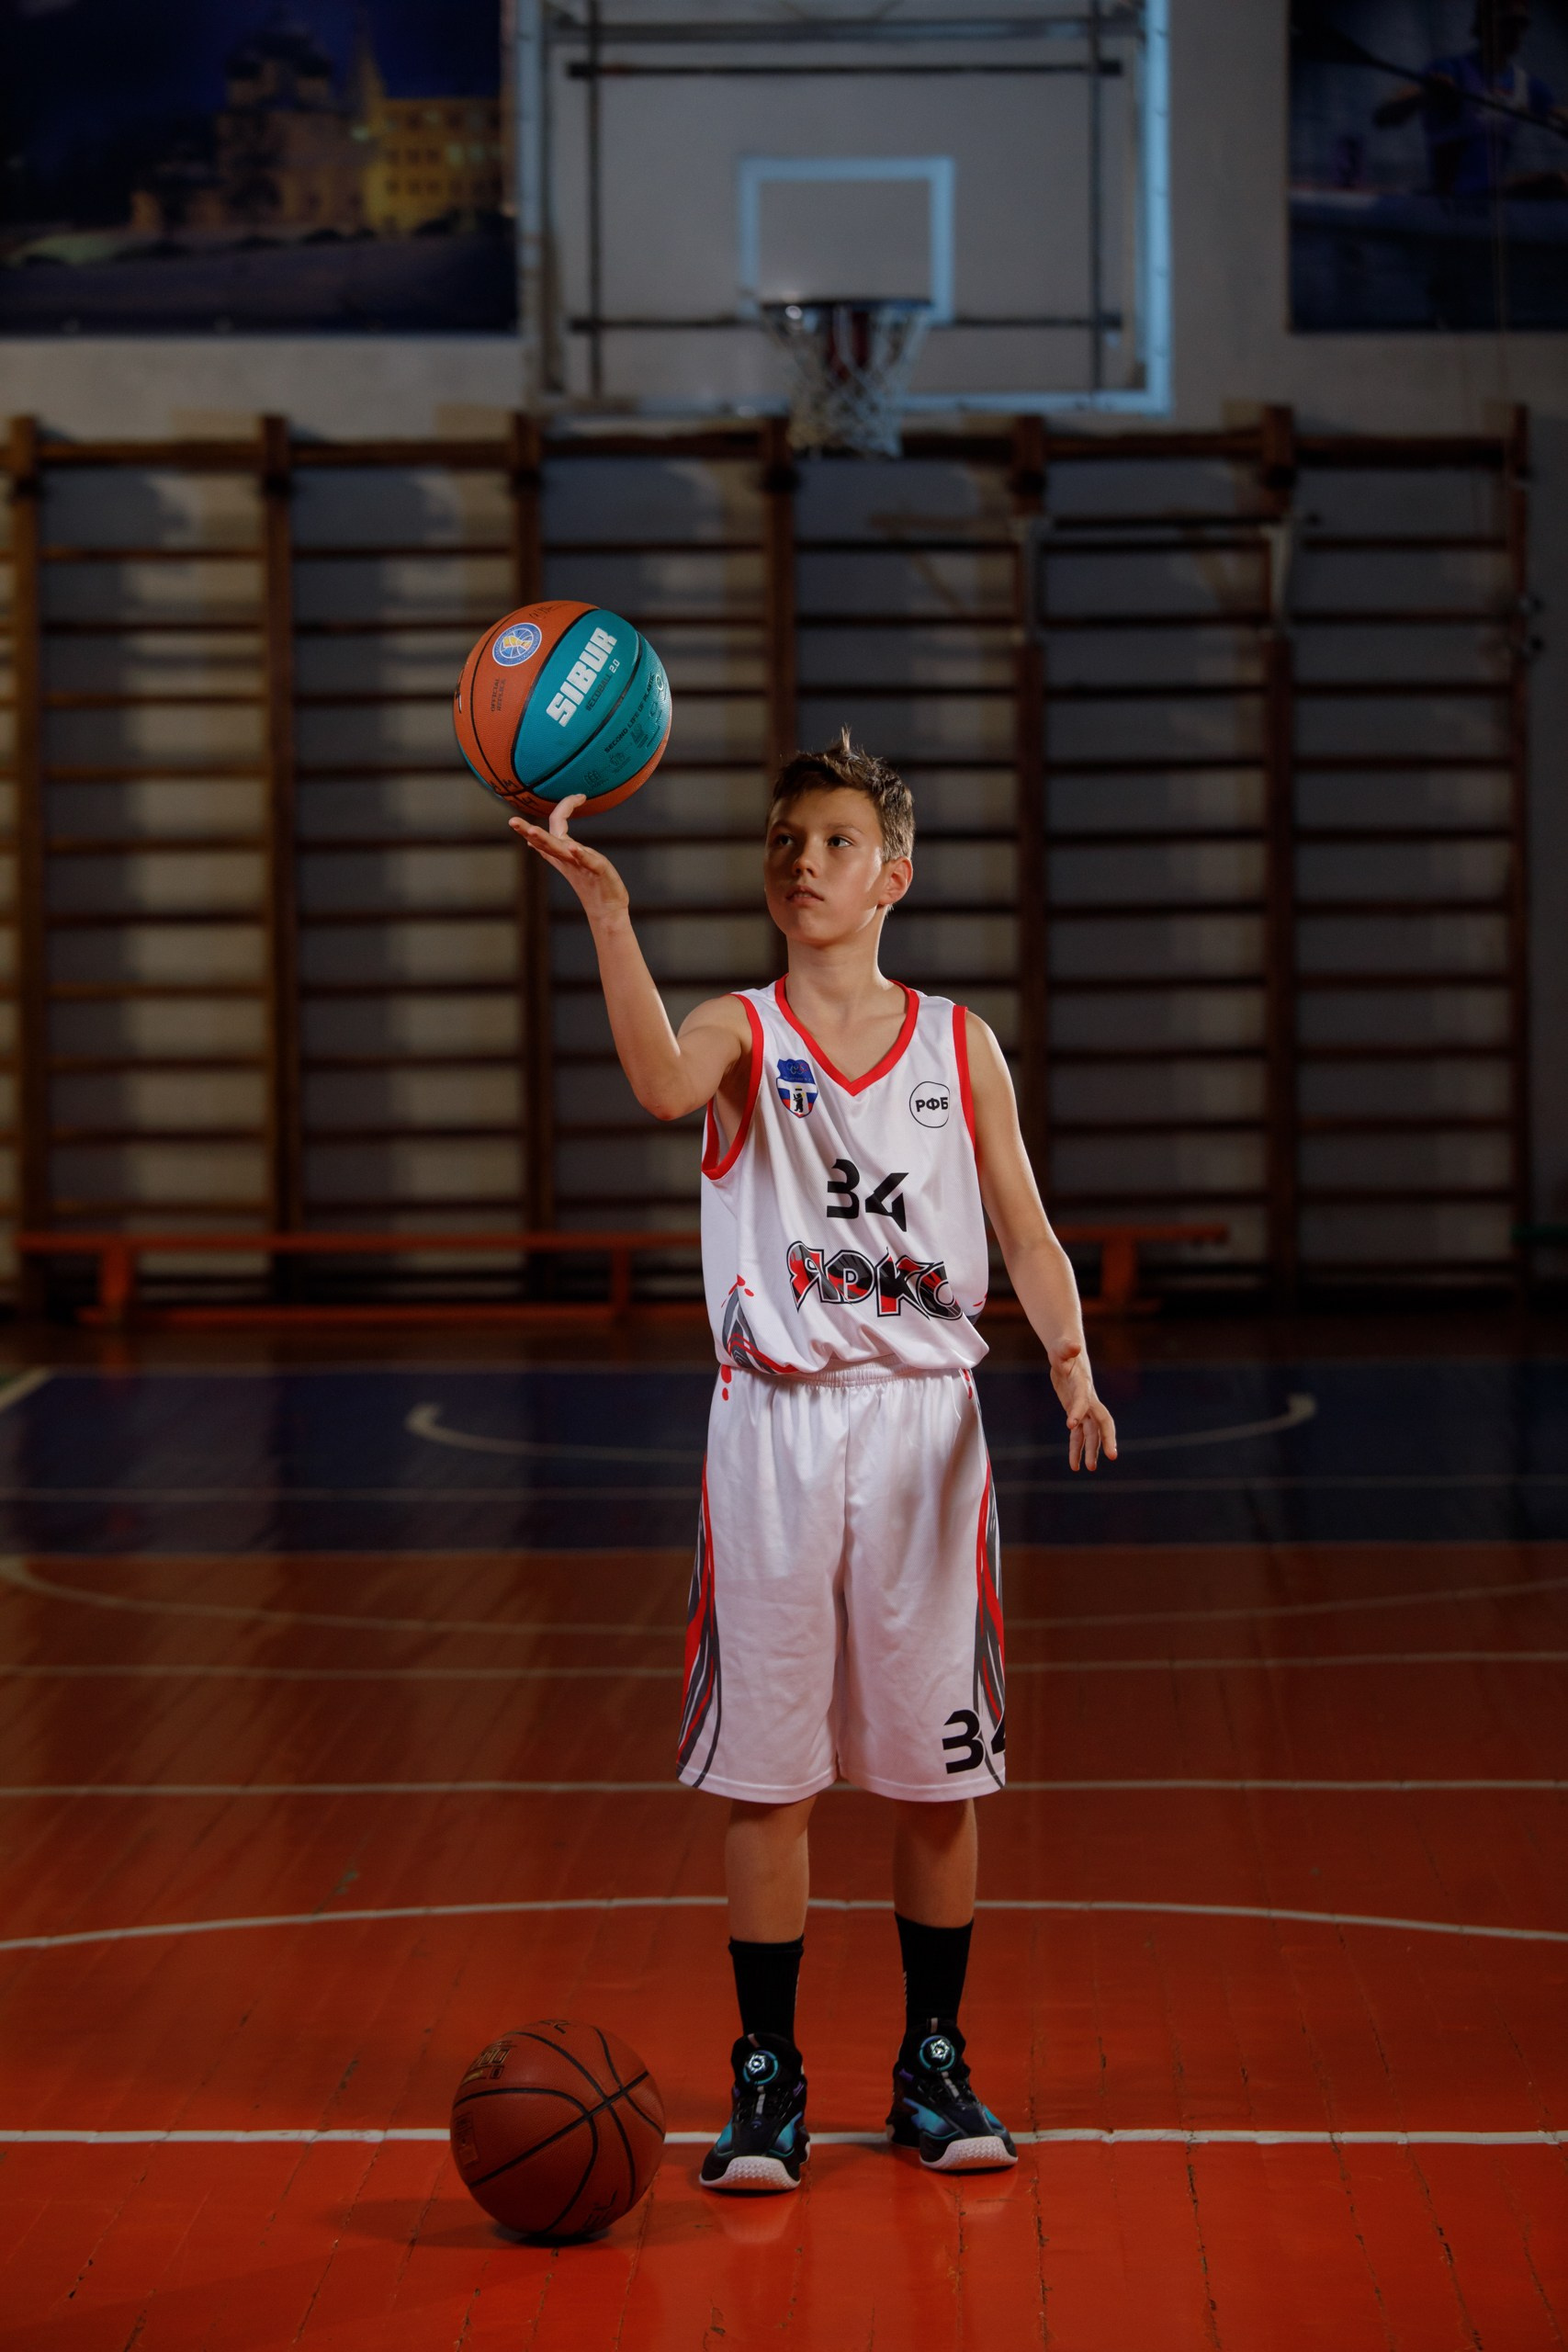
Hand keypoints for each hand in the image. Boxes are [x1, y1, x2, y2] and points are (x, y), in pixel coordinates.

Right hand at [510, 795, 629, 926]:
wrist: (607, 909)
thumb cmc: (592, 884)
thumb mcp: (571, 862)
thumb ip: (554, 849)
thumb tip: (529, 841)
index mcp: (562, 853)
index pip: (550, 830)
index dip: (563, 808)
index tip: (579, 796)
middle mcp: (566, 857)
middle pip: (544, 841)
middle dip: (527, 830)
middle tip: (512, 821)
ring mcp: (578, 864)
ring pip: (557, 849)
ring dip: (544, 840)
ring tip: (532, 831)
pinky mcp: (595, 870)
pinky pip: (585, 860)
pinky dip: (578, 853)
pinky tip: (572, 847)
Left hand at [1050, 1346, 1117, 1472]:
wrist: (1069, 1354)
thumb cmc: (1064, 1350)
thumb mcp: (1061, 1349)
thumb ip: (1066, 1348)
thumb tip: (1073, 1345)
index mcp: (1083, 1386)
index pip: (1083, 1401)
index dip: (1078, 1411)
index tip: (1069, 1425)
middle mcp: (1088, 1400)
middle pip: (1102, 1422)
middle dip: (1106, 1438)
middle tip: (1112, 1456)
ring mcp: (1084, 1409)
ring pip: (1091, 1433)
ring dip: (1091, 1450)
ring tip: (1089, 1469)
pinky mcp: (1077, 1413)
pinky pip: (1079, 1435)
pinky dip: (1077, 1449)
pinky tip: (1075, 1465)